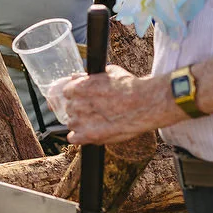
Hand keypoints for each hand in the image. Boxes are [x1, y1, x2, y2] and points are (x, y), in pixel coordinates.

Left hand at [51, 65, 186, 144]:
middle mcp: (77, 104)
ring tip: (97, 122)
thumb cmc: (131, 88)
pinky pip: (73, 138)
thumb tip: (76, 77)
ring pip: (71, 123)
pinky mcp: (89, 136)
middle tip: (97, 110)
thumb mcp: (110, 73)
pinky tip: (91, 133)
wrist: (145, 104)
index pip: (67, 92)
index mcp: (80, 87)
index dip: (77, 95)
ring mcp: (81, 121)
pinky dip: (80, 137)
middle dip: (81, 109)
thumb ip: (90, 77)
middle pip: (70, 108)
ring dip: (81, 123)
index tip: (86, 98)